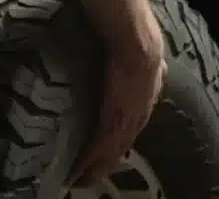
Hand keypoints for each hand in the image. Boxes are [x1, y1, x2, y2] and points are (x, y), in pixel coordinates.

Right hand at [67, 38, 166, 187]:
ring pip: (109, 154)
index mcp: (143, 101)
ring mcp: (125, 122)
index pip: (129, 127)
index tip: (106, 149)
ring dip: (94, 168)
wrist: (136, 43)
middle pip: (119, 147)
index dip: (117, 140)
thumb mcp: (141, 54)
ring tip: (79, 179)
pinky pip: (97, 150)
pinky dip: (86, 164)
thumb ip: (137, 60)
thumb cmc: (135, 39)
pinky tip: (75, 174)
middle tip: (88, 175)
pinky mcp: (111, 123)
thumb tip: (127, 52)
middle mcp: (137, 117)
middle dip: (105, 162)